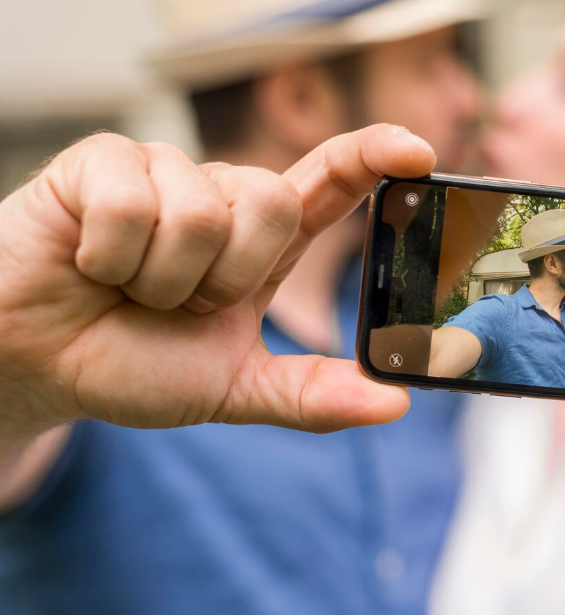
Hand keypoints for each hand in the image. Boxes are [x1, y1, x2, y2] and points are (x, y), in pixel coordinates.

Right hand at [0, 125, 434, 438]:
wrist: (38, 365)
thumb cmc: (133, 364)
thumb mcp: (235, 389)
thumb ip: (312, 396)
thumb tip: (396, 404)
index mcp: (263, 242)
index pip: (330, 181)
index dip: (373, 156)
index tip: (417, 152)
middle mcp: (223, 197)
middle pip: (275, 202)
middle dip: (228, 276)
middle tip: (181, 302)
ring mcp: (165, 173)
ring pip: (204, 211)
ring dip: (164, 277)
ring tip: (131, 286)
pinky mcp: (105, 161)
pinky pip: (134, 202)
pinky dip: (111, 257)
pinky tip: (92, 262)